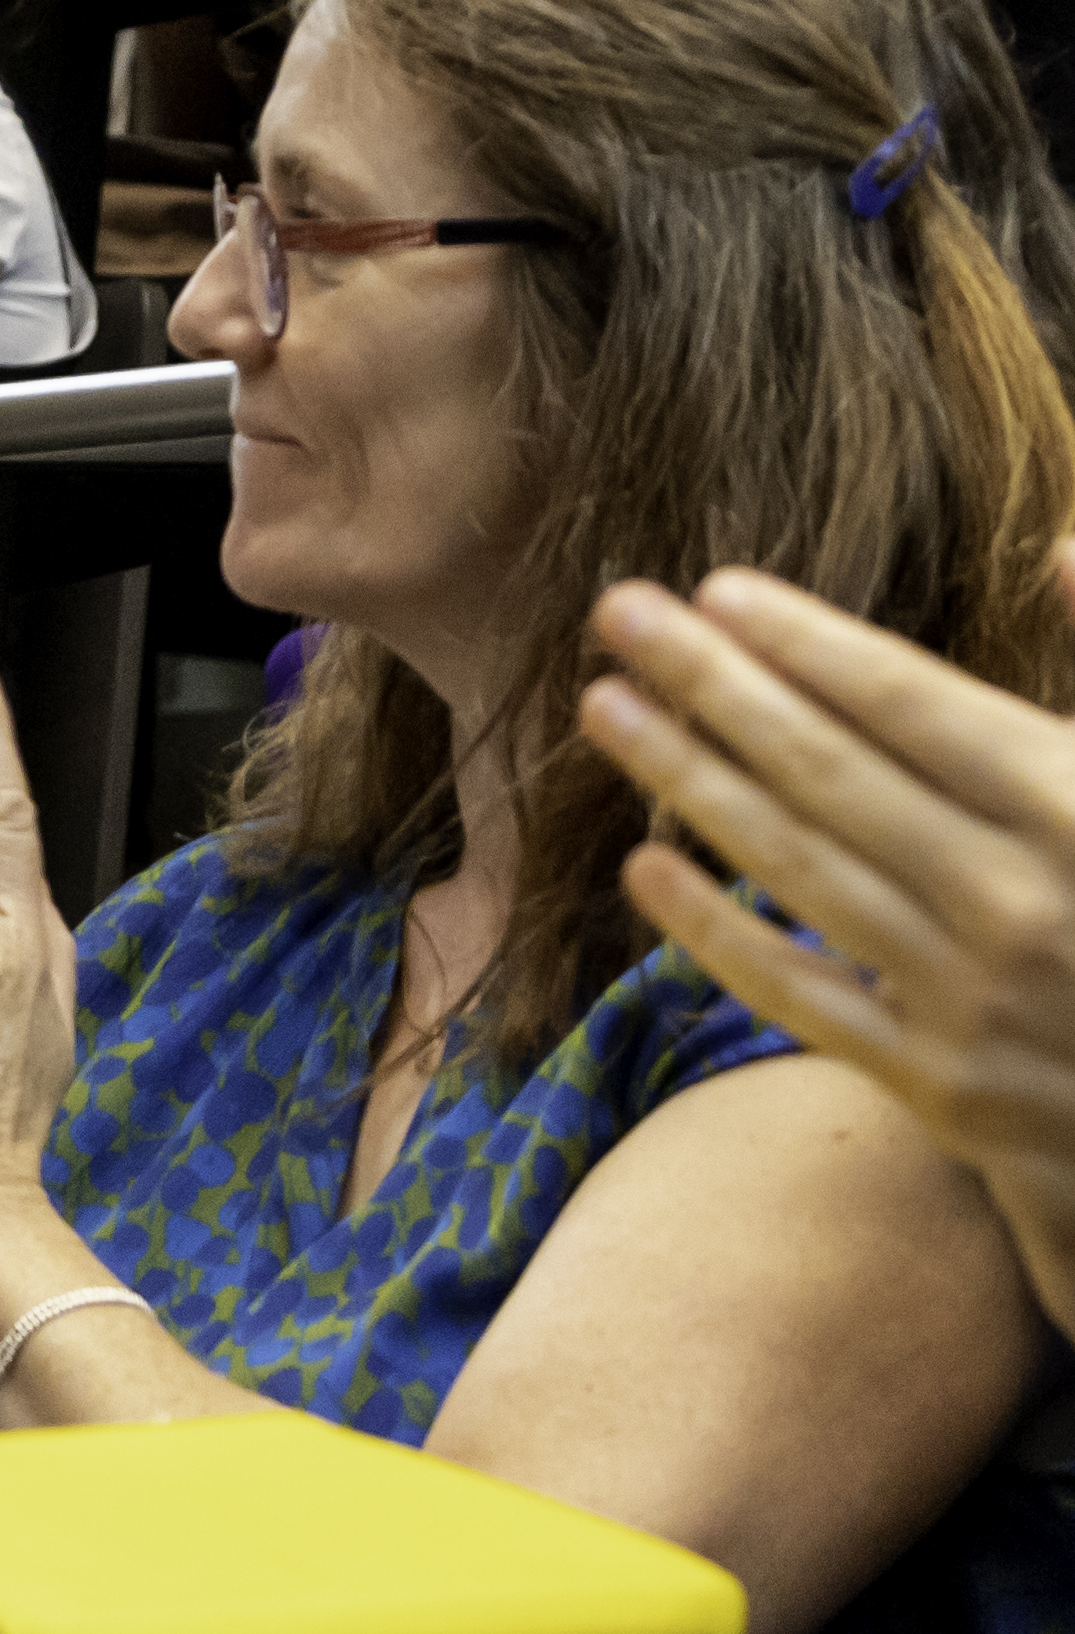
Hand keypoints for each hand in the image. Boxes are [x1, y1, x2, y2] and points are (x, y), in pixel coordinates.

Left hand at [584, 561, 1074, 1227]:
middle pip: (828, 771)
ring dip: (689, 780)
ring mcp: (970, 998)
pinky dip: (714, 931)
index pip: (913, 704)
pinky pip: (800, 994)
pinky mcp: (941, 1086)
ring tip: (605, 708)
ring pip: (796, 868)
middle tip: (618, 613)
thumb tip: (1062, 547)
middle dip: (714, 684)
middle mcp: (1016, 898)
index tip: (715, 589)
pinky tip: (642, 867)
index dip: (806, 643)